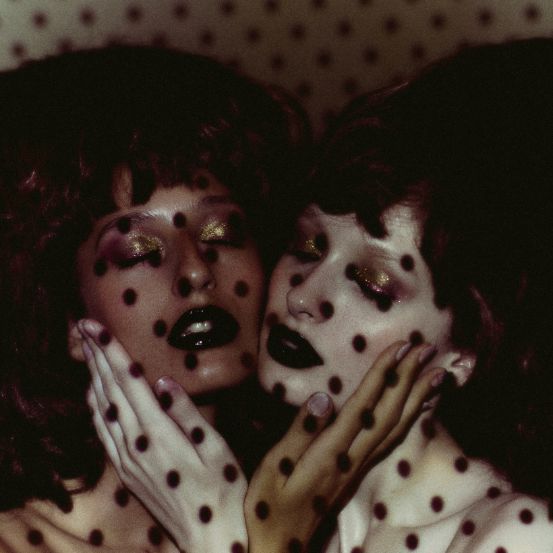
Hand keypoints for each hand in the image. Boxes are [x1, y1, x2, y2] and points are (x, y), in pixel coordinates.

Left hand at [78, 319, 247, 552]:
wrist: (209, 538)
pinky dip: (94, 407)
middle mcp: (136, 445)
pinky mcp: (126, 471)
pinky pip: (102, 432)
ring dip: (92, 376)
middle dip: (96, 355)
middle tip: (83, 326)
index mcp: (159, 435)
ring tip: (87, 350)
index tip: (96, 326)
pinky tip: (93, 394)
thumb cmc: (221, 491)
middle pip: (110, 390)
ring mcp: (127, 459)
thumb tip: (162, 382)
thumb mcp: (215, 449)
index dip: (112, 352)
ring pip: (101, 409)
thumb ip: (187, 415)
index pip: (130, 382)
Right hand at [245, 341, 443, 552]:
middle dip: (409, 378)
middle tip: (427, 349)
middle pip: (389, 414)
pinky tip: (416, 407)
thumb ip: (300, 432)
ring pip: (396, 428)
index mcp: (331, 452)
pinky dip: (409, 419)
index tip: (401, 347)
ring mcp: (359, 466)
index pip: (363, 405)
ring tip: (436, 374)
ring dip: (417, 397)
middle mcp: (353, 458)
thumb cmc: (269, 507)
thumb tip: (324, 397)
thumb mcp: (274, 468)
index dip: (383, 375)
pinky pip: (392, 440)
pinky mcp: (358, 471)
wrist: (282, 548)